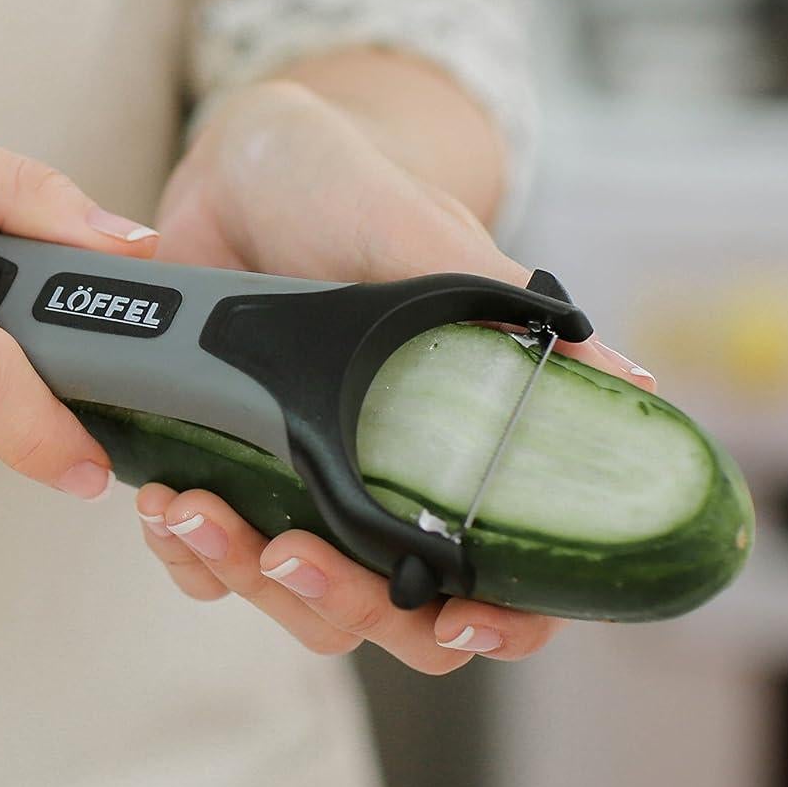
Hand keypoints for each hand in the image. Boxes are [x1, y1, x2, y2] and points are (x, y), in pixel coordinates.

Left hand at [134, 77, 654, 671]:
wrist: (236, 163)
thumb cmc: (343, 187)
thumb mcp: (415, 233)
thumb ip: (496, 306)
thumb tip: (626, 380)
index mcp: (462, 443)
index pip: (510, 581)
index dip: (500, 623)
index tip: (459, 615)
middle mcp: (388, 480)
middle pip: (388, 617)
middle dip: (335, 602)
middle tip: (285, 553)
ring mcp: (300, 484)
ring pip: (290, 600)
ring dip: (240, 575)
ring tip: (191, 508)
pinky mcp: (221, 468)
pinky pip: (205, 561)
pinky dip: (183, 551)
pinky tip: (161, 499)